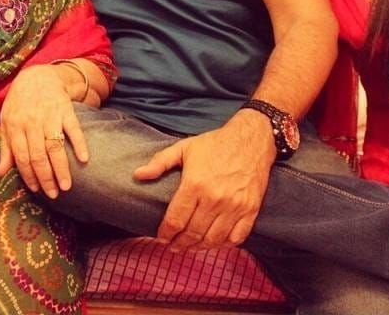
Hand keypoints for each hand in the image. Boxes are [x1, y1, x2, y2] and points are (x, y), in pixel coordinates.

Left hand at [0, 64, 88, 198]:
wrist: (37, 75)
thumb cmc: (19, 102)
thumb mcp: (6, 122)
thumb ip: (5, 147)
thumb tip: (1, 173)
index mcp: (15, 127)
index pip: (22, 157)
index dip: (30, 176)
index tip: (38, 190)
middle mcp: (32, 123)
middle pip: (39, 156)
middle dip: (46, 178)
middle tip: (54, 194)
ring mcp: (50, 116)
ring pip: (55, 147)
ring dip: (62, 169)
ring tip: (67, 186)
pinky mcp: (66, 110)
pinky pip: (74, 129)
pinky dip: (79, 144)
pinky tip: (84, 159)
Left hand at [134, 108, 275, 249]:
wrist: (251, 140)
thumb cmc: (215, 144)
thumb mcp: (184, 148)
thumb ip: (159, 162)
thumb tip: (137, 175)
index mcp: (195, 184)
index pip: (176, 219)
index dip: (166, 233)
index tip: (161, 238)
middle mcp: (214, 198)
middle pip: (192, 233)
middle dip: (179, 244)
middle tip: (173, 246)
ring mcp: (234, 206)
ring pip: (213, 239)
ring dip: (198, 248)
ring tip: (189, 247)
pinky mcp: (250, 210)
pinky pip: (235, 238)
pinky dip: (223, 245)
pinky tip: (213, 243)